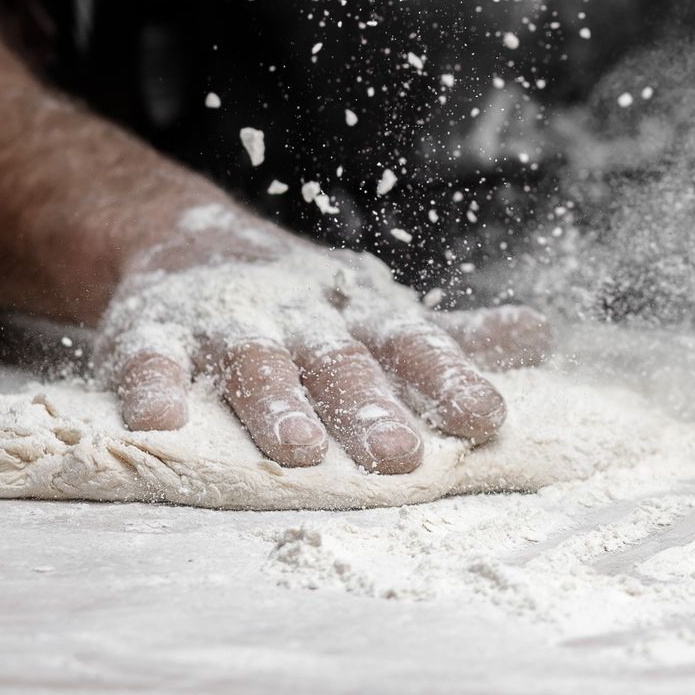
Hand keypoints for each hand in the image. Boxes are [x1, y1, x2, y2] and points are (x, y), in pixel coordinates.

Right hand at [96, 205, 550, 473]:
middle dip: (369, 406)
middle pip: (338, 361)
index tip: (487, 418)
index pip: (414, 346)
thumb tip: (543, 334)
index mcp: (360, 313)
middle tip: (400, 456)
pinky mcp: (154, 327)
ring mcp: (227, 318)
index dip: (449, 380)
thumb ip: (454, 337)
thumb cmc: (307, 300)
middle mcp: (300, 313)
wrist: (187, 239)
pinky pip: (152, 356)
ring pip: (255, 361)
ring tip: (297, 450)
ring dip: (275, 403)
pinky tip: (161, 420)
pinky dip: (154, 384)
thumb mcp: (380, 314)